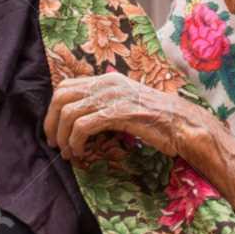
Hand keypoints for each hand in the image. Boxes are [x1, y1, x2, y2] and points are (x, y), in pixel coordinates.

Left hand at [44, 73, 209, 161]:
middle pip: (61, 96)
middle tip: (54, 143)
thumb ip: (107, 105)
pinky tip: (81, 153)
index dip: (54, 109)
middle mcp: (107, 84)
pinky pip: (82, 126)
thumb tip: (84, 120)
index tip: (55, 130)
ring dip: (62, 136)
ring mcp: (112, 97)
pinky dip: (75, 142)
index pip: (66, 86)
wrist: (183, 124)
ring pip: (68, 112)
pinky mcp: (117, 113)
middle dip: (51, 122)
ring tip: (68, 153)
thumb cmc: (160, 120)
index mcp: (108, 80)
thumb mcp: (128, 104)